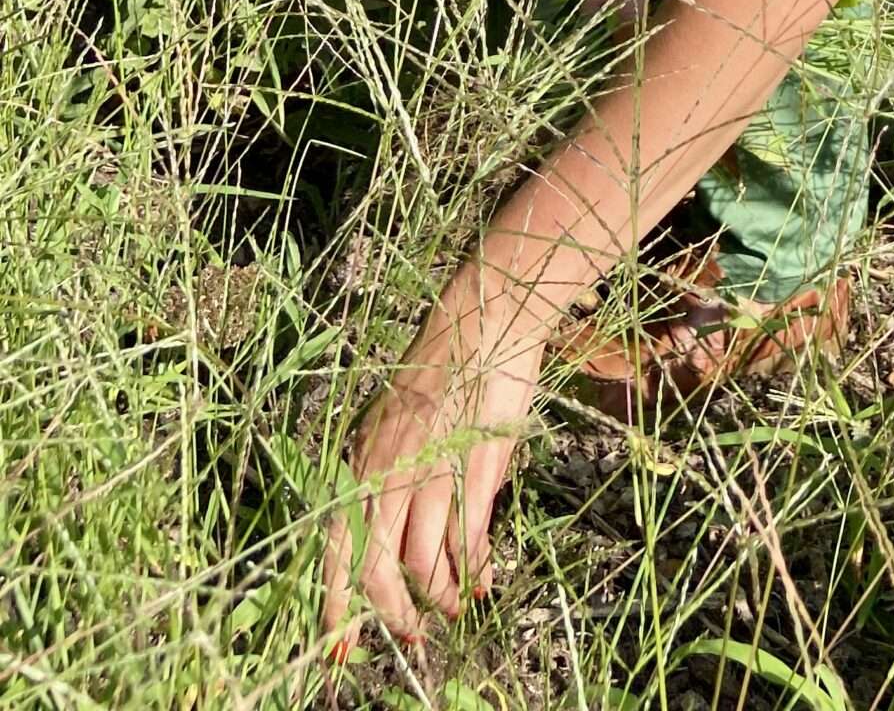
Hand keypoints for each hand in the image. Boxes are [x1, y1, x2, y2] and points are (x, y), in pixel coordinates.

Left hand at [321, 255, 557, 662]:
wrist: (485, 318)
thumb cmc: (443, 367)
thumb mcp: (397, 423)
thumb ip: (390, 477)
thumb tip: (397, 539)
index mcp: (360, 459)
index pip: (334, 547)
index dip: (334, 604)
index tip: (341, 648)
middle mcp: (385, 471)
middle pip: (375, 570)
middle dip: (393, 615)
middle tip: (414, 639)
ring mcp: (430, 471)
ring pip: (421, 564)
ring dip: (439, 598)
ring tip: (454, 610)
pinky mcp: (473, 468)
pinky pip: (466, 540)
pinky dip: (474, 570)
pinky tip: (483, 582)